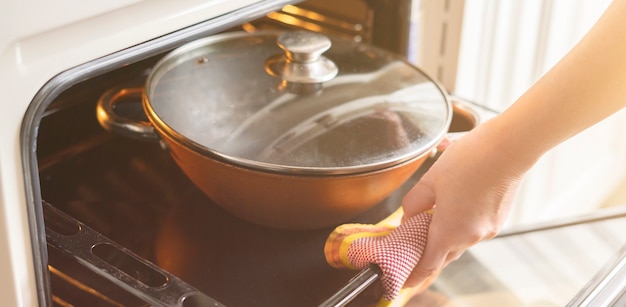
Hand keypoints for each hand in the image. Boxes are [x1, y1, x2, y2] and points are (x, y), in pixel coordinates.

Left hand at [400, 119, 528, 288]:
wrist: (508, 147)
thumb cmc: (469, 160)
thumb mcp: (430, 180)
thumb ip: (414, 204)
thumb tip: (408, 217)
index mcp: (450, 231)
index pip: (429, 265)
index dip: (415, 275)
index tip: (404, 280)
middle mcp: (471, 237)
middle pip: (443, 254)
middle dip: (428, 252)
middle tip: (412, 244)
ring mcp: (488, 230)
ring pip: (459, 241)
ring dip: (444, 235)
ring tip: (432, 216)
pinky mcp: (498, 220)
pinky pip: (473, 229)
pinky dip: (460, 224)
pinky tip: (454, 204)